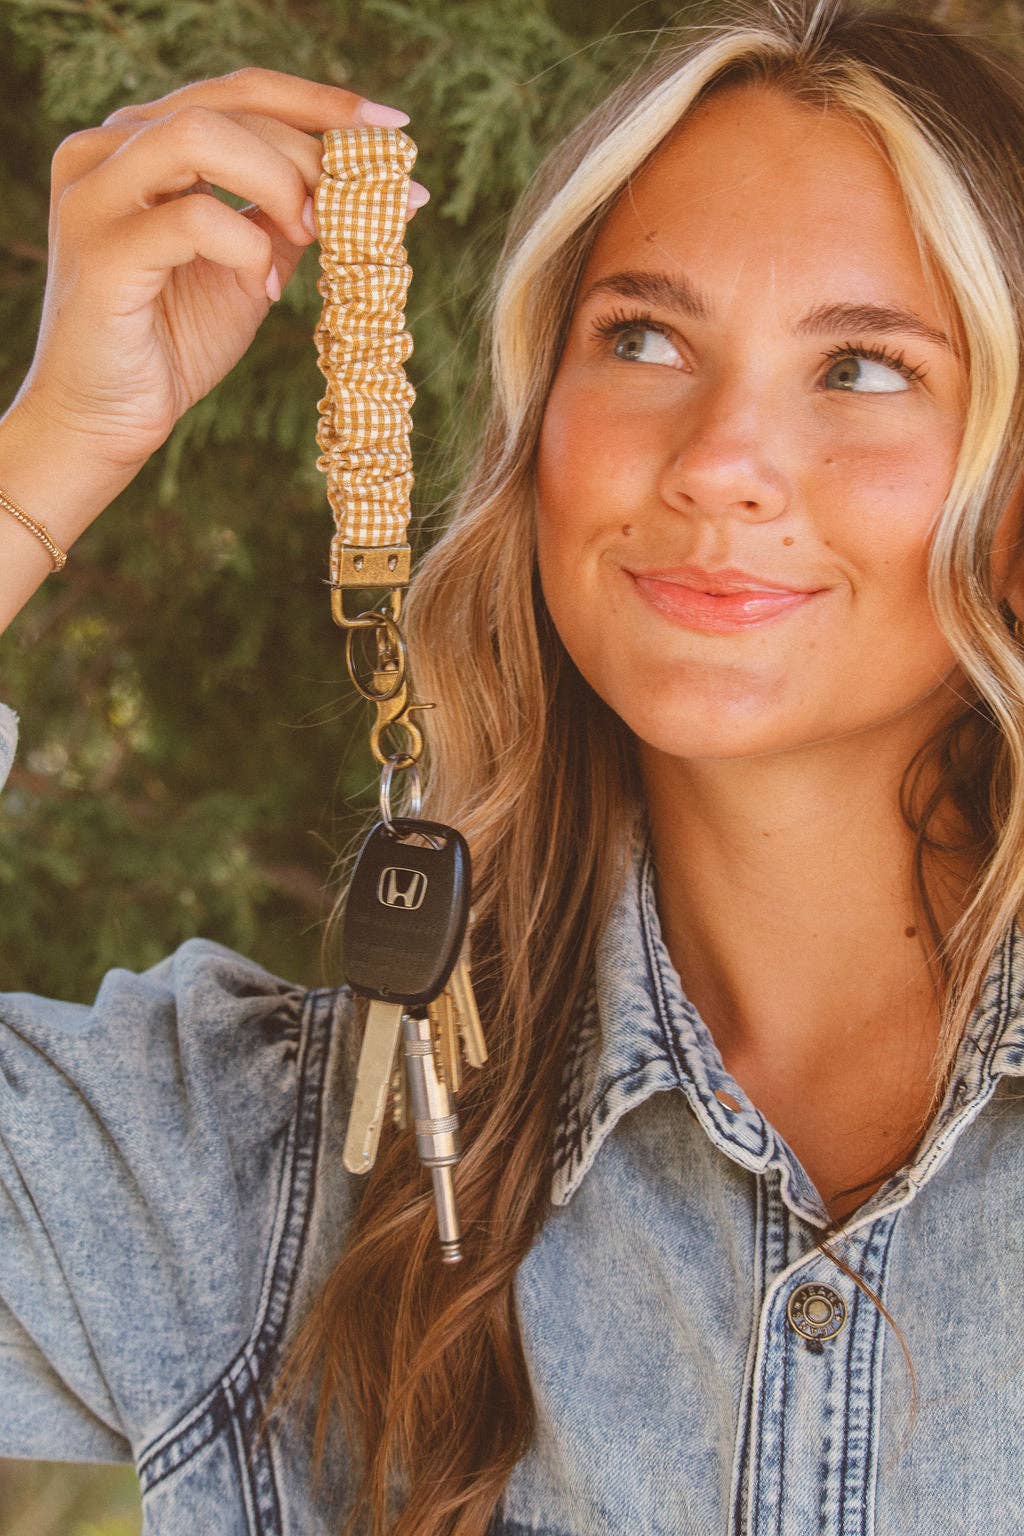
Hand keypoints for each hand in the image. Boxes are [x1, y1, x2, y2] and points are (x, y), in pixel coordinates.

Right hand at [15, 68, 425, 473]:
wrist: (107, 418)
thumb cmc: (172, 342)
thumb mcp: (247, 266)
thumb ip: (285, 217)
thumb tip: (362, 184)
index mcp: (141, 142)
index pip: (239, 91)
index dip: (321, 103)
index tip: (391, 130)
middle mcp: (107, 150)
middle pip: (228, 105)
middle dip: (311, 151)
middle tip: (360, 204)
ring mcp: (96, 194)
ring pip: (200, 135)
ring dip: (277, 182)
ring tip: (310, 235)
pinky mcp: (102, 251)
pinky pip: (194, 218)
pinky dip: (247, 246)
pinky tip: (265, 287)